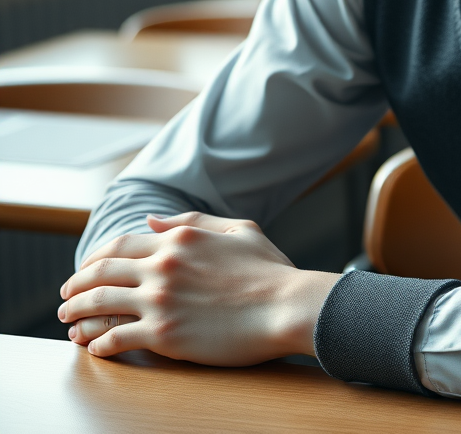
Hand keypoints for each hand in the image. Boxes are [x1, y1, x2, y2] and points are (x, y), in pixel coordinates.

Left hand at [58, 212, 338, 364]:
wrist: (286, 306)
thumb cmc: (269, 270)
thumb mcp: (238, 229)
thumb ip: (192, 221)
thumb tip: (151, 221)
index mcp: (180, 239)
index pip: (120, 245)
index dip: (95, 258)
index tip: (85, 270)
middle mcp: (163, 266)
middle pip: (101, 272)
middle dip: (76, 285)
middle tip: (65, 298)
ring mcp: (160, 301)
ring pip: (99, 304)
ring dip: (76, 313)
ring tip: (67, 322)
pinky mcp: (164, 335)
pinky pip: (116, 338)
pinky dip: (98, 343)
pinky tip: (94, 347)